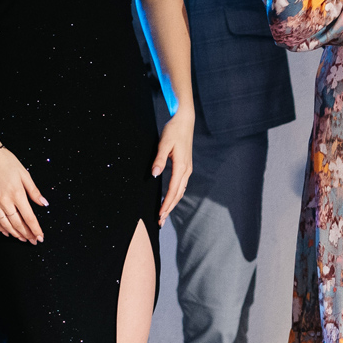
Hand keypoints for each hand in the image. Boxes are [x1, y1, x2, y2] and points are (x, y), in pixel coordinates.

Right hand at [0, 146, 46, 243]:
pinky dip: (0, 228)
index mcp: (17, 194)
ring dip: (15, 234)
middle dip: (27, 234)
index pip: (29, 217)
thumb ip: (34, 192)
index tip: (40, 237)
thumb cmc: (7, 162)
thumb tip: (44, 204)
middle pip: (18, 224)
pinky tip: (7, 232)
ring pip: (5, 224)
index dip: (36, 229)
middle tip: (34, 241)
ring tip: (23, 239)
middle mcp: (5, 201)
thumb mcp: (25, 174)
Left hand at [153, 108, 195, 223]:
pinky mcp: (186, 166)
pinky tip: (171, 199)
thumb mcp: (164, 144)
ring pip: (180, 191)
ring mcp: (188, 169)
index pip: (173, 190)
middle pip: (178, 194)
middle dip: (169, 208)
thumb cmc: (174, 131)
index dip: (166, 204)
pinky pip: (181, 185)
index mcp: (182, 167)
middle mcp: (186, 170)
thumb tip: (155, 173)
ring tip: (165, 214)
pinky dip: (176, 195)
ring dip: (173, 203)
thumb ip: (159, 159)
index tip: (160, 215)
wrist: (185, 121)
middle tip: (160, 221)